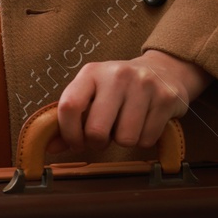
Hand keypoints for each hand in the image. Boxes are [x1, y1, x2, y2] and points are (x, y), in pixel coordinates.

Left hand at [50, 50, 211, 155]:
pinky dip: (144, 139)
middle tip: (104, 136)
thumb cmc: (117, 90)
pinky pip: (147, 139)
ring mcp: (144, 85)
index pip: (69, 107)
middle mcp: (117, 75)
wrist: (164, 69)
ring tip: (126, 125)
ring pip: (125, 139)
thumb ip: (69, 121)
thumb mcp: (91, 95)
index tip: (76, 142)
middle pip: (96, 131)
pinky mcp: (167, 98)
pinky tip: (144, 123)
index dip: (69, 134)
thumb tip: (50, 147)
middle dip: (98, 142)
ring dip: (123, 140)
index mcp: (91, 73)